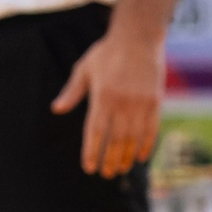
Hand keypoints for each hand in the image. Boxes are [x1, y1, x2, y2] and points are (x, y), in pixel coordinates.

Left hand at [51, 26, 166, 177]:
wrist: (138, 37)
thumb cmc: (106, 53)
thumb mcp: (84, 69)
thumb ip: (71, 92)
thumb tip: (56, 109)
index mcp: (102, 97)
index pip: (95, 132)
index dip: (92, 152)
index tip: (89, 168)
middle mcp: (122, 103)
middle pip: (115, 140)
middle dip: (109, 159)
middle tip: (106, 174)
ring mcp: (141, 103)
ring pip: (133, 138)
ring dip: (126, 156)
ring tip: (121, 169)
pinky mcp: (155, 101)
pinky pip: (152, 129)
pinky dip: (146, 145)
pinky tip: (140, 157)